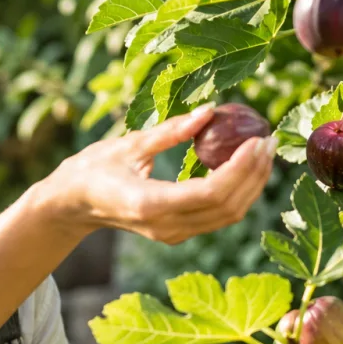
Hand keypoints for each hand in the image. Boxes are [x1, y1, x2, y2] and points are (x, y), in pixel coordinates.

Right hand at [44, 105, 276, 244]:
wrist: (74, 204)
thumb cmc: (95, 168)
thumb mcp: (130, 143)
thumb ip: (172, 130)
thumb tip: (211, 109)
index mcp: (150, 204)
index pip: (210, 192)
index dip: (240, 168)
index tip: (257, 139)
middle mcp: (166, 226)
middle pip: (227, 207)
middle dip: (254, 174)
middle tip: (267, 140)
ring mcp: (173, 234)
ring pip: (228, 216)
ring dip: (251, 185)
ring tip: (263, 152)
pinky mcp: (178, 233)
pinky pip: (218, 216)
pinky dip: (238, 192)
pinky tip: (246, 167)